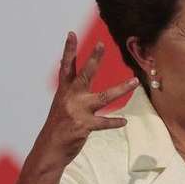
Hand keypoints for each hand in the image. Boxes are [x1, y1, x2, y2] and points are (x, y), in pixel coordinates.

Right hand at [32, 32, 138, 171]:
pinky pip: (104, 122)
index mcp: (64, 92)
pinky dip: (114, 122)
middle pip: (84, 74)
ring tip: (135, 82)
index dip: (68, 50)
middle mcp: (70, 98)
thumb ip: (71, 93)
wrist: (49, 150)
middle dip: (94, 59)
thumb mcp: (62, 107)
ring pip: (104, 97)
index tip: (71, 34)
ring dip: (121, 89)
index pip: (66, 67)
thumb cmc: (58, 128)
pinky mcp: (83, 125)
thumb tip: (76, 79)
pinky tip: (124, 121)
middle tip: (101, 44)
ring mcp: (77, 111)